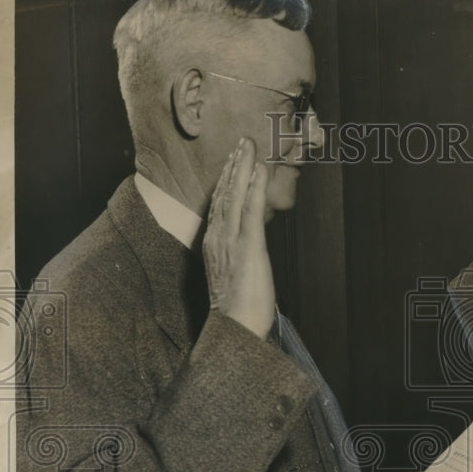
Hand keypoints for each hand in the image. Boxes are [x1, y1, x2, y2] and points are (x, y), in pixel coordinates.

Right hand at [203, 137, 274, 337]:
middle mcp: (217, 238)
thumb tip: (247, 251)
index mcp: (213, 245)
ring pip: (234, 195)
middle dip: (233, 166)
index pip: (219, 206)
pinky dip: (253, 186)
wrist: (236, 328)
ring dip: (242, 167)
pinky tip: (259, 169)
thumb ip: (238, 258)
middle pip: (224, 194)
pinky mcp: (247, 246)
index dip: (226, 182)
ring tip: (248, 146)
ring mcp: (231, 240)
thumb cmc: (239, 310)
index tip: (233, 162)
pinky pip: (250, 209)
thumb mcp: (234, 277)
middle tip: (242, 143)